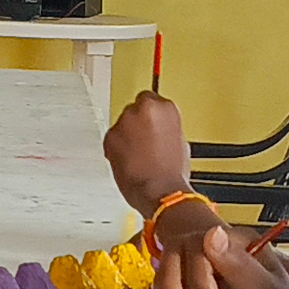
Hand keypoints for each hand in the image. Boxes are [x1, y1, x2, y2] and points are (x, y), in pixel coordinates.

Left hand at [105, 91, 187, 209]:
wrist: (159, 191)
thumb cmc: (172, 171)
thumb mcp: (179, 140)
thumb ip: (165, 126)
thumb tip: (158, 127)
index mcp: (163, 107)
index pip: (151, 98)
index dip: (151, 114)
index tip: (151, 122)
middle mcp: (141, 110)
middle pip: (134, 109)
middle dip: (138, 123)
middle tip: (146, 141)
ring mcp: (123, 123)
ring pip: (122, 124)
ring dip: (127, 135)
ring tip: (139, 154)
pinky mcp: (109, 138)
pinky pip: (113, 139)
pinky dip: (118, 147)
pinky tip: (130, 160)